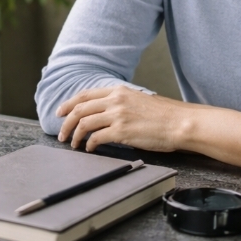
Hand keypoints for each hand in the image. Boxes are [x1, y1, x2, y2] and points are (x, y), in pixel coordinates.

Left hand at [57, 86, 187, 152]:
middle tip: (62, 134)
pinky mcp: (121, 132)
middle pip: (79, 109)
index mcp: (119, 91)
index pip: (85, 95)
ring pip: (84, 124)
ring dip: (75, 136)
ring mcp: (117, 115)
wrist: (180, 123)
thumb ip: (121, 103)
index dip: (69, 104)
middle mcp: (115, 100)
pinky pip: (96, 138)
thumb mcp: (139, 100)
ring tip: (74, 144)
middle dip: (66, 123)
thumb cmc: (164, 115)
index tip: (61, 113)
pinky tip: (90, 149)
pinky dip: (89, 145)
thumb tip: (105, 114)